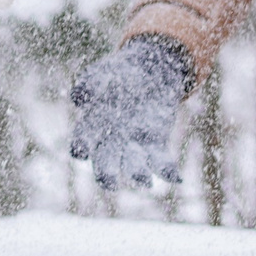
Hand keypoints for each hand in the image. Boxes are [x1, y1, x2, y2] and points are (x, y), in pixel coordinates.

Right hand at [68, 37, 191, 189]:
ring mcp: (133, 146)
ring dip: (138, 175)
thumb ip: (88, 83)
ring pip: (133, 167)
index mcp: (91, 127)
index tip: (82, 150)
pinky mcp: (155, 144)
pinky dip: (167, 171)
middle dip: (107, 175)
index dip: (81, 148)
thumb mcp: (101, 73)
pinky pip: (160, 162)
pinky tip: (176, 177)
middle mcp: (110, 143)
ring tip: (145, 182)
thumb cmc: (116, 74)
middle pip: (105, 165)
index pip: (81, 144)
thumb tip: (78, 97)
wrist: (147, 72)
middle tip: (110, 183)